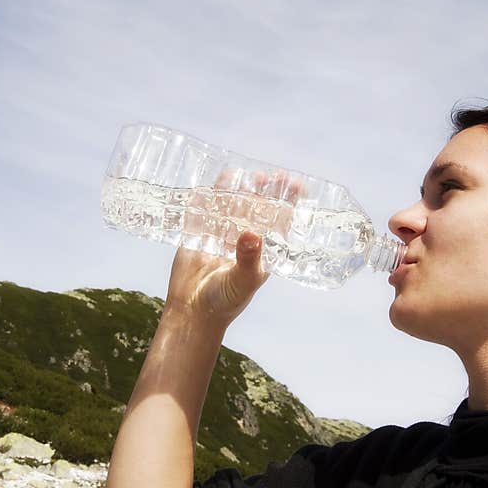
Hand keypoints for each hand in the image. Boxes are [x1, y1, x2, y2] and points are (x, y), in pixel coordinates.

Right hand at [163, 169, 301, 328]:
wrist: (193, 312)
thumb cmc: (227, 301)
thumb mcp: (243, 280)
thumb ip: (248, 258)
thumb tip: (252, 234)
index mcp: (263, 249)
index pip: (280, 219)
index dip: (289, 200)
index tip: (294, 184)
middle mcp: (244, 238)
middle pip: (257, 206)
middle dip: (264, 189)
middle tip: (266, 177)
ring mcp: (221, 233)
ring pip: (231, 203)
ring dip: (236, 188)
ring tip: (240, 175)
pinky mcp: (198, 233)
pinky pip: (203, 209)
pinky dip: (206, 196)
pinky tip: (209, 185)